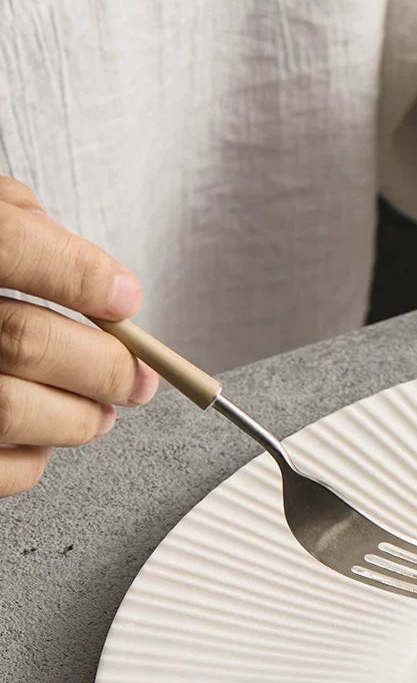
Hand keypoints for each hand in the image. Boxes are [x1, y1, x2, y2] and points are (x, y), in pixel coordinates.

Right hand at [0, 178, 156, 496]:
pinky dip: (33, 458)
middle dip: (104, 367)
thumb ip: (20, 224)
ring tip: (99, 412)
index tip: (125, 298)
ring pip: (13, 410)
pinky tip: (39, 435)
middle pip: (25, 342)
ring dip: (79, 418)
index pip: (9, 245)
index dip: (79, 275)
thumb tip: (100, 281)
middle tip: (137, 378)